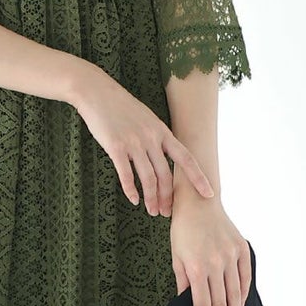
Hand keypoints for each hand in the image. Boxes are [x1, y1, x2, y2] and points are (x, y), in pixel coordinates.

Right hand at [69, 65, 214, 214]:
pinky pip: (126, 174)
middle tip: (168, 213)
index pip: (187, 158)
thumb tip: (164, 156)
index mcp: (162, 132)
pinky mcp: (116, 146)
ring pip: (148, 178)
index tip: (208, 193)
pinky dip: (131, 190)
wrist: (97, 92)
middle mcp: (151, 138)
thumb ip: (156, 136)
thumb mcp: (146, 118)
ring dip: (151, 198)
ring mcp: (134, 142)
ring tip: (152, 211)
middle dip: (168, 197)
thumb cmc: (121, 107)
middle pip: (166, 175)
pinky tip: (133, 200)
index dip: (198, 178)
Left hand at [170, 197, 249, 305]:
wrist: (198, 202)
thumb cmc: (182, 231)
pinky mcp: (242, 248)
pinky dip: (243, 292)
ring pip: (235, 293)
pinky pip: (245, 276)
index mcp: (197, 268)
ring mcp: (231, 255)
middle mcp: (216, 263)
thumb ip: (183, 282)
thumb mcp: (176, 257)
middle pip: (221, 304)